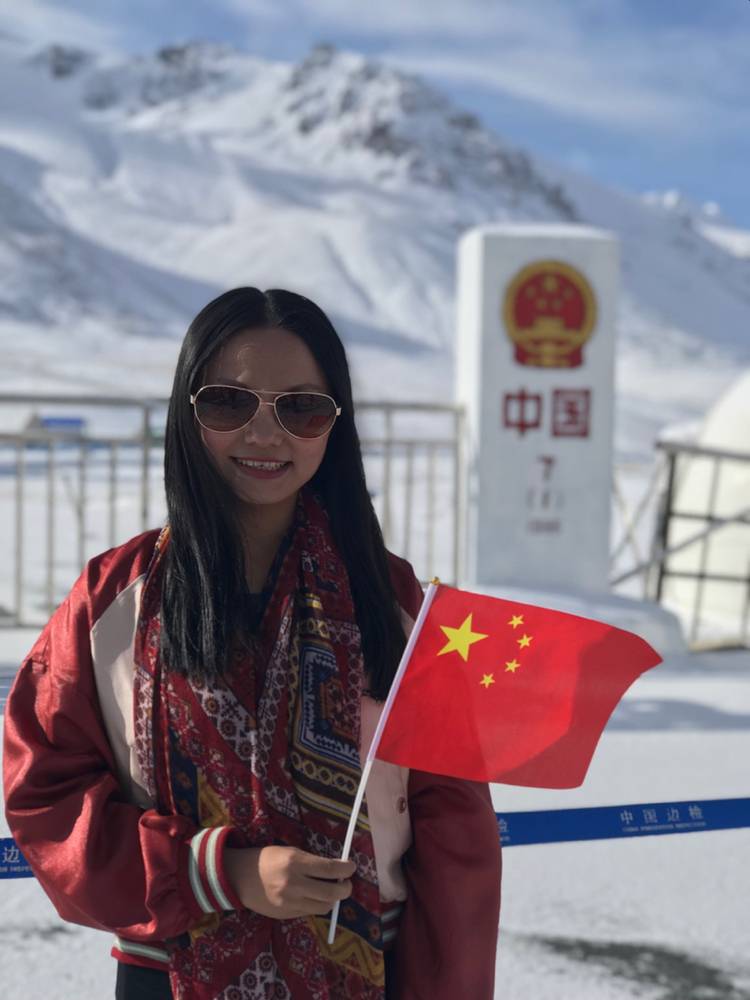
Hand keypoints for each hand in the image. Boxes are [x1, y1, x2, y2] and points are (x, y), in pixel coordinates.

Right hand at [223, 845, 355, 918]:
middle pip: (331, 892)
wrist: (239, 878)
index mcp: (295, 862)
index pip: (329, 868)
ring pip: (324, 906)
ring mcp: (290, 903)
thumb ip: (312, 862)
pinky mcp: (286, 915)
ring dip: (333, 899)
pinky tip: (314, 896)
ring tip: (332, 890)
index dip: (345, 869)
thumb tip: (336, 870)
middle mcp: (294, 884)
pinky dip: (317, 904)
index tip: (351, 867)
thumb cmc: (267, 859)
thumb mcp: (290, 852)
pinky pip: (310, 912)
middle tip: (346, 883)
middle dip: (345, 888)